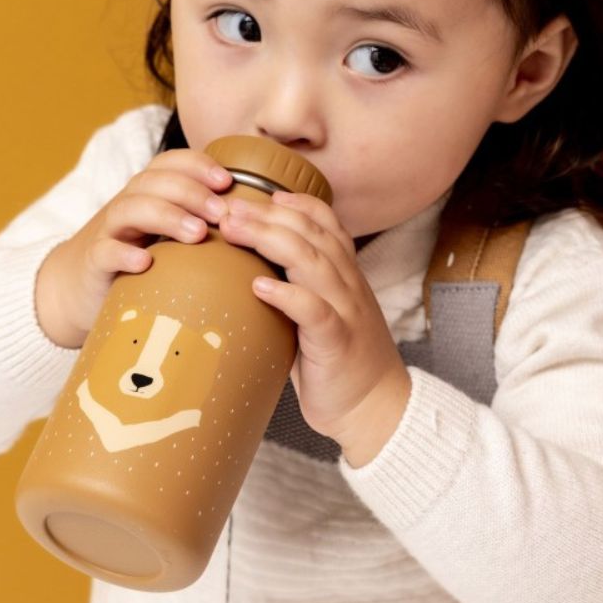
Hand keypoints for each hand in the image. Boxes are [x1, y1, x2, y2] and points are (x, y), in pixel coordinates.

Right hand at [35, 149, 232, 347]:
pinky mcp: (94, 262)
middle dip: (191, 192)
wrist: (80, 287)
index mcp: (150, 193)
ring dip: (166, 216)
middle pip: (154, 182)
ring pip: (130, 209)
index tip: (227, 181)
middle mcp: (128, 204)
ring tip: (196, 234)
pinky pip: (104, 251)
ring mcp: (109, 232)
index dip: (198, 165)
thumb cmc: (141, 257)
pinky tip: (145, 261)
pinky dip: (123, 253)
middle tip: (221, 214)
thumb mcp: (170, 234)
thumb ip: (204, 222)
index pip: (171, 162)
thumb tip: (259, 223)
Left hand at [219, 191, 411, 466]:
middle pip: (310, 233)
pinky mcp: (337, 342)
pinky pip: (314, 311)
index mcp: (345, 275)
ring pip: (311, 261)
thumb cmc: (338, 362)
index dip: (295, 203)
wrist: (375, 409)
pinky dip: (287, 295)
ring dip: (269, 240)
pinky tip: (259, 287)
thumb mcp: (320, 315)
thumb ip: (297, 290)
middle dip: (266, 215)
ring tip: (234, 231)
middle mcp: (348, 284)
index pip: (326, 223)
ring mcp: (346, 310)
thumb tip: (248, 276)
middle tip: (227, 207)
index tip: (260, 192)